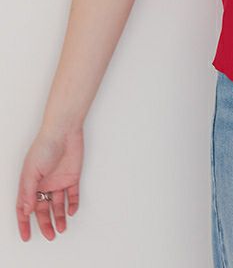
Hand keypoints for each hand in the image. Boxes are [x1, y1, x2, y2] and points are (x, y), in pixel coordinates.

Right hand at [16, 126, 83, 241]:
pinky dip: (72, 204)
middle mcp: (43, 185)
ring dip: (60, 217)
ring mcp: (58, 181)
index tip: (26, 236)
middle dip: (46, 224)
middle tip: (51, 236)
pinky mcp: (72, 177)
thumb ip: (28, 193)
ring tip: (62, 229)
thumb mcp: (31, 172)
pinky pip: (72, 195)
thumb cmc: (44, 147)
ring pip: (58, 204)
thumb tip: (26, 211)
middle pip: (43, 209)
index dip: (24, 223)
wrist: (64, 131)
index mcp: (30, 184)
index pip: (24, 208)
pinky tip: (71, 212)